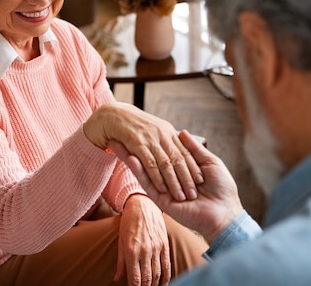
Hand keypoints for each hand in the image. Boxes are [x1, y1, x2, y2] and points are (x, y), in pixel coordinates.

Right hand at [84, 102, 202, 201]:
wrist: (110, 114)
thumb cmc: (131, 123)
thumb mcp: (159, 128)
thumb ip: (169, 138)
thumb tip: (185, 150)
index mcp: (167, 131)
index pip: (184, 152)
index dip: (192, 166)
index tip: (201, 180)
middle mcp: (161, 135)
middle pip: (178, 160)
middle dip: (186, 178)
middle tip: (194, 193)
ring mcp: (150, 140)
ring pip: (165, 165)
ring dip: (173, 182)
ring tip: (181, 196)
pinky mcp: (137, 145)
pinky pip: (149, 164)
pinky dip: (156, 177)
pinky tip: (162, 189)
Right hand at [112, 130, 243, 243]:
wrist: (224, 212)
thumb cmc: (221, 186)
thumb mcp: (209, 161)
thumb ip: (193, 148)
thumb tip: (182, 131)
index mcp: (183, 168)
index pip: (164, 150)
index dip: (152, 139)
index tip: (139, 126)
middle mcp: (171, 177)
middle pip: (149, 157)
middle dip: (134, 145)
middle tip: (119, 132)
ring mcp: (165, 188)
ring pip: (144, 169)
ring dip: (129, 155)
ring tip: (114, 142)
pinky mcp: (161, 199)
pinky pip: (147, 183)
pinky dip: (138, 170)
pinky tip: (129, 157)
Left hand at [114, 194, 169, 285]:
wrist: (142, 205)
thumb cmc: (128, 223)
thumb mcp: (121, 241)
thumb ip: (120, 262)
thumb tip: (117, 279)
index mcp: (131, 251)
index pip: (135, 278)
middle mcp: (144, 250)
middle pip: (147, 278)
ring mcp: (156, 247)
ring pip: (157, 273)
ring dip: (155, 285)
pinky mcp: (164, 244)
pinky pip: (167, 264)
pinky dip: (166, 276)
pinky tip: (164, 283)